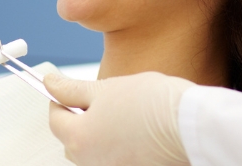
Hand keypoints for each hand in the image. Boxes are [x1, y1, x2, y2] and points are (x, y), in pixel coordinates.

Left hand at [46, 72, 191, 165]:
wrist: (192, 126)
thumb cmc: (152, 104)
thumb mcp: (107, 88)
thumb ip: (73, 89)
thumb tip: (50, 83)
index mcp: (79, 139)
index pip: (56, 119)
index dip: (59, 100)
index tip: (66, 89)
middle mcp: (91, 162)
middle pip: (73, 140)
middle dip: (79, 120)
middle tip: (98, 101)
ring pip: (94, 152)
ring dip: (100, 134)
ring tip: (123, 115)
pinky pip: (114, 159)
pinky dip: (118, 146)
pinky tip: (135, 132)